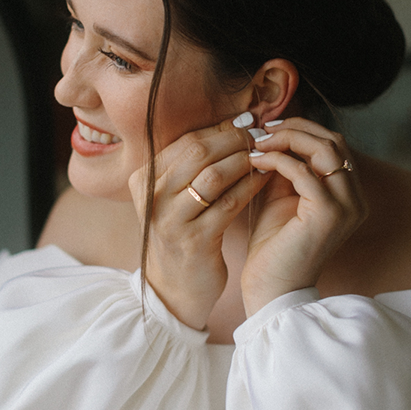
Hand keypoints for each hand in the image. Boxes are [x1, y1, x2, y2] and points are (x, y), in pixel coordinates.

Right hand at [129, 118, 270, 329]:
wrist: (173, 286)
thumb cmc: (181, 233)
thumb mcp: (173, 197)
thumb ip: (193, 164)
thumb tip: (234, 123)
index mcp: (142, 179)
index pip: (186, 141)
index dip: (221, 128)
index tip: (248, 123)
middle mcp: (151, 196)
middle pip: (198, 152)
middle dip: (235, 139)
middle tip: (262, 136)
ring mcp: (170, 219)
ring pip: (215, 174)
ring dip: (246, 160)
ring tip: (268, 155)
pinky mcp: (194, 239)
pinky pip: (230, 202)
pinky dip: (251, 185)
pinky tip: (266, 178)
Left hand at [242, 118, 367, 314]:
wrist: (271, 286)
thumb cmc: (272, 244)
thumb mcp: (279, 195)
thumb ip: (283, 166)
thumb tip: (272, 133)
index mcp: (349, 194)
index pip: (334, 145)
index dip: (302, 129)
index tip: (268, 127)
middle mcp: (356, 199)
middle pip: (334, 141)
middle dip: (295, 129)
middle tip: (262, 130)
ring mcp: (347, 207)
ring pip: (325, 150)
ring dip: (287, 140)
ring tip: (258, 143)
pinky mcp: (329, 214)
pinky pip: (305, 172)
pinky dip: (278, 160)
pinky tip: (255, 161)